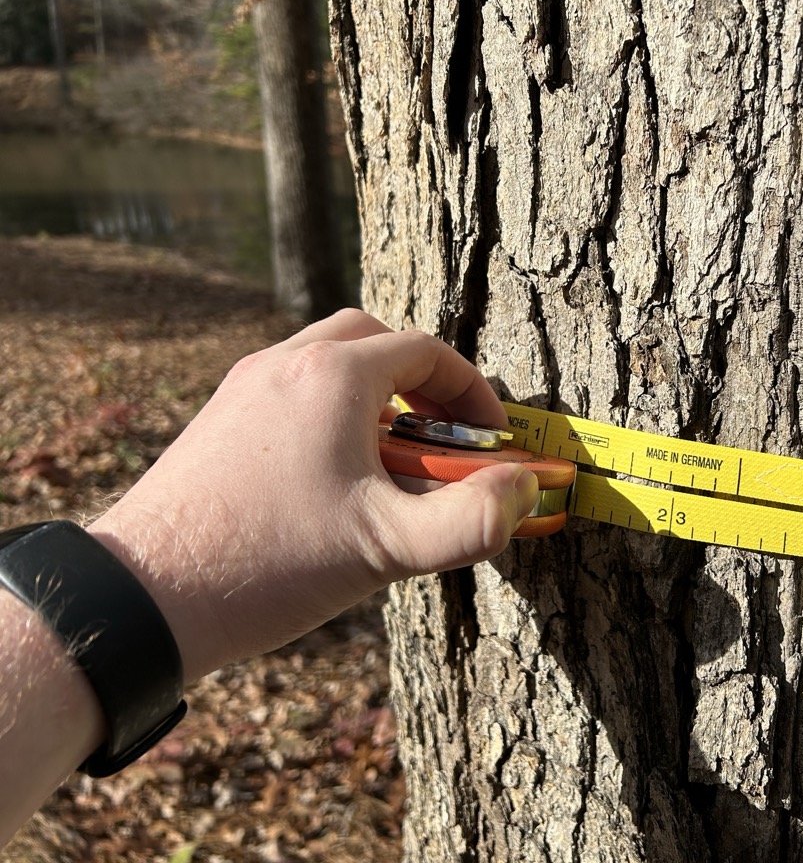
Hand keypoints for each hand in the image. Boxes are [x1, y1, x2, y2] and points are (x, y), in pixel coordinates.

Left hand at [87, 309, 537, 679]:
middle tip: (446, 434)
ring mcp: (243, 388)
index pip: (426, 352)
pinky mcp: (218, 420)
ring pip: (327, 361)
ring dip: (375, 392)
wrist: (141, 598)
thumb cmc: (270, 564)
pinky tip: (337, 477)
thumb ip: (473, 521)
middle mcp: (284, 363)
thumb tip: (527, 489)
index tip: (493, 439)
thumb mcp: (389, 548)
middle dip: (422, 378)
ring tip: (396, 458)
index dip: (473, 393)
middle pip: (372, 339)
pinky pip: (291, 389)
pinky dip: (331, 411)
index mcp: (333, 377)